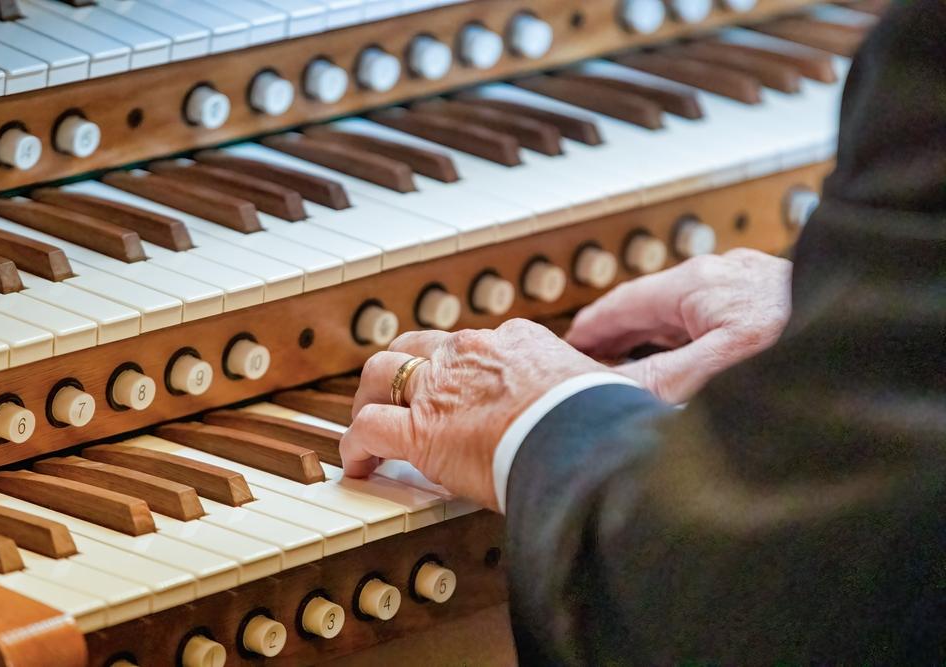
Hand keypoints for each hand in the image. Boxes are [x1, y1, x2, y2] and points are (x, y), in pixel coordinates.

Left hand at [339, 319, 608, 509]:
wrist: (580, 439)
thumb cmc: (599, 421)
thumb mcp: (605, 389)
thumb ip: (606, 388)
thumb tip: (652, 391)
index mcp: (514, 341)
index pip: (471, 345)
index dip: (458, 368)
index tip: (459, 390)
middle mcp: (470, 352)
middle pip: (416, 347)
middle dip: (403, 370)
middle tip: (401, 397)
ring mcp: (440, 387)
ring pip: (381, 374)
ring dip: (371, 398)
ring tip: (369, 423)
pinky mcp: (420, 429)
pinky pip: (368, 429)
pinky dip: (357, 446)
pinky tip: (359, 466)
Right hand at [565, 249, 791, 402]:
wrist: (871, 343)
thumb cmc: (799, 352)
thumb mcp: (706, 375)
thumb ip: (646, 384)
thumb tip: (595, 397)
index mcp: (699, 282)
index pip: (622, 303)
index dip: (589, 330)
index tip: (565, 347)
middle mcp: (724, 275)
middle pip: (652, 307)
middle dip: (621, 337)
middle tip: (590, 364)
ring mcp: (752, 286)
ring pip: (686, 314)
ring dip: (657, 341)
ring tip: (633, 370)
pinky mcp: (775, 302)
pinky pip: (715, 321)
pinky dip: (692, 341)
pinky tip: (691, 365)